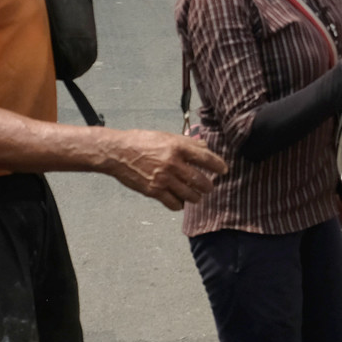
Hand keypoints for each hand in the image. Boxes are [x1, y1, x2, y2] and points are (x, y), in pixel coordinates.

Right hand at [109, 129, 227, 210]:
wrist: (117, 152)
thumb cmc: (141, 141)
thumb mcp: (166, 136)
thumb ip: (187, 143)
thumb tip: (205, 147)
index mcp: (177, 147)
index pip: (206, 158)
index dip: (218, 166)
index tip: (224, 170)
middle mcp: (173, 163)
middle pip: (201, 181)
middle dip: (208, 186)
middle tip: (209, 186)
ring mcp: (163, 179)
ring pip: (190, 195)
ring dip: (196, 197)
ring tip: (196, 196)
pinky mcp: (154, 191)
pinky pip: (174, 204)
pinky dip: (180, 204)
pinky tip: (180, 201)